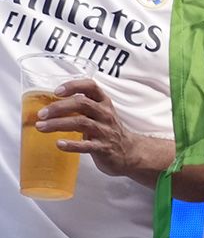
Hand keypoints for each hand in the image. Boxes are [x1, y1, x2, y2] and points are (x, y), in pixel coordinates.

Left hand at [34, 77, 168, 179]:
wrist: (129, 152)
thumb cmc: (108, 130)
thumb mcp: (100, 113)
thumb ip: (82, 107)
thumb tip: (50, 106)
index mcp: (104, 103)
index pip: (91, 86)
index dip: (74, 86)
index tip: (57, 91)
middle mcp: (105, 114)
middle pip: (82, 104)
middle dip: (59, 107)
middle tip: (41, 114)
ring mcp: (104, 131)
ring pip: (81, 123)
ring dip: (58, 124)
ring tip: (41, 127)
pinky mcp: (103, 148)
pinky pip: (86, 145)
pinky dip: (71, 145)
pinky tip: (59, 144)